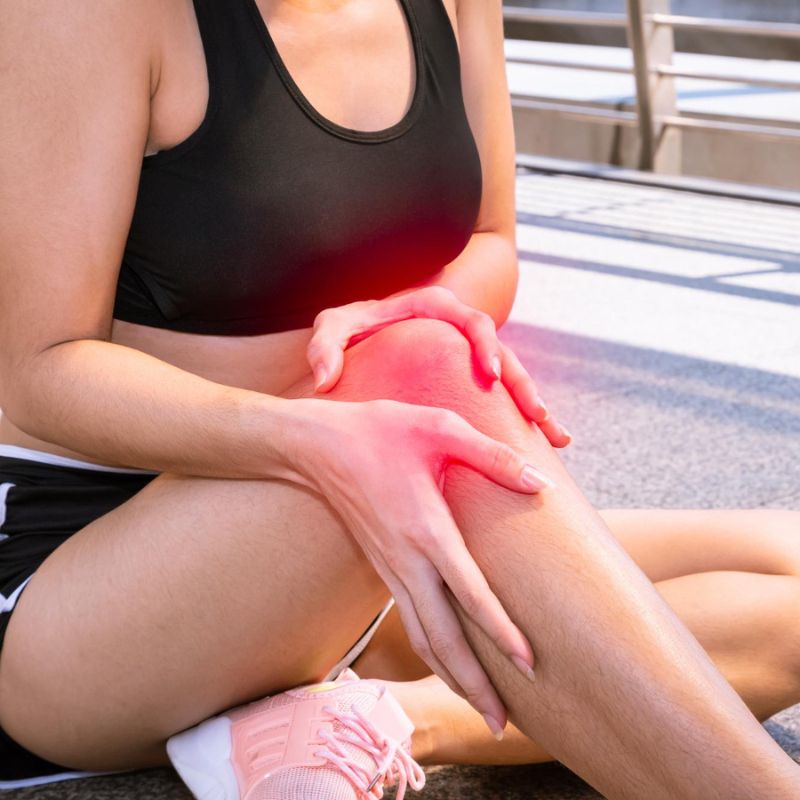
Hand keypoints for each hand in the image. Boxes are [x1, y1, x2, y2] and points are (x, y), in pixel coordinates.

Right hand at [285, 397, 550, 738]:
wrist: (314, 445)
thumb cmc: (378, 431)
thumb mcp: (438, 428)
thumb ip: (492, 456)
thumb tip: (539, 482)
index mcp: (425, 529)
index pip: (469, 593)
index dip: (500, 631)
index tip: (529, 663)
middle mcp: (406, 560)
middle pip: (441, 639)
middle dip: (474, 684)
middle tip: (504, 722)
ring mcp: (390, 568)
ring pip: (422, 639)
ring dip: (452, 677)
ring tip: (482, 707)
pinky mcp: (383, 567)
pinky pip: (410, 621)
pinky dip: (432, 652)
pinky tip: (449, 661)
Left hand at [306, 286, 571, 447]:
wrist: (361, 334)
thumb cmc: (349, 328)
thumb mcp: (333, 326)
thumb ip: (325, 345)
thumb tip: (325, 378)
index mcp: (438, 311)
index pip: (474, 323)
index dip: (487, 348)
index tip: (491, 377)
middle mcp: (460, 333)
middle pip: (504, 354)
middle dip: (522, 385)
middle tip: (537, 415)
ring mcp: (468, 357)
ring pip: (512, 379)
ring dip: (533, 406)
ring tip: (558, 439)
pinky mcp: (469, 380)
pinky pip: (501, 398)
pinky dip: (520, 420)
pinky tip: (541, 446)